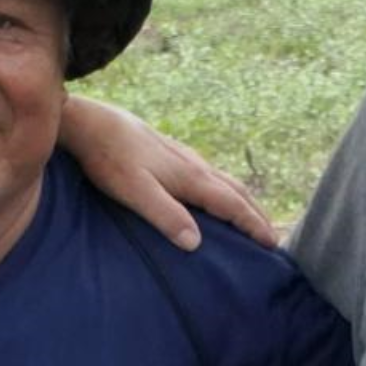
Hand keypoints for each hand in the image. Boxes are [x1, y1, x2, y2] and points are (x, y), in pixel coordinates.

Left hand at [58, 90, 275, 250]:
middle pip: (235, 191)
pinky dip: (223, 188)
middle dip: (256, 214)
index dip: (254, 225)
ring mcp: (183, 157)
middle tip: (272, 236)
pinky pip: (209, 174)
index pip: (233, 206)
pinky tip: (213, 191)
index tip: (272, 244)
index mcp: (191, 178)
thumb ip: (166, 215)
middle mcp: (194, 166)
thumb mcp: (136, 191)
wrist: (92, 122)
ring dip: (242, 200)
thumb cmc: (110, 159)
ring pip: (223, 180)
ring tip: (251, 216)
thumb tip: (196, 243)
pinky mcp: (170, 152)